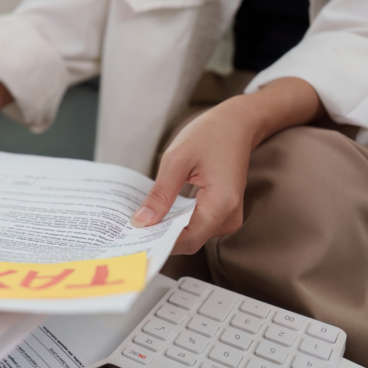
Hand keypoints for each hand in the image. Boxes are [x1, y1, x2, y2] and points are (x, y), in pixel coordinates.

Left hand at [129, 77, 324, 254]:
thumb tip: (141, 223)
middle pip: (190, 240)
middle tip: (131, 229)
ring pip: (192, 234)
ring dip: (168, 228)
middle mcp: (229, 216)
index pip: (188, 240)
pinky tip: (160, 211)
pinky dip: (177, 220)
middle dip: (161, 237)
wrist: (236, 124)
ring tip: (143, 219)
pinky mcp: (223, 212)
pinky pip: (197, 224)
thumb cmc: (209, 135)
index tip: (134, 239)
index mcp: (221, 203)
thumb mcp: (177, 160)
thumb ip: (160, 195)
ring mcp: (229, 216)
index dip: (160, 243)